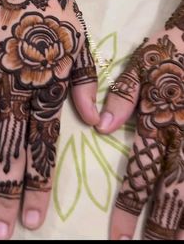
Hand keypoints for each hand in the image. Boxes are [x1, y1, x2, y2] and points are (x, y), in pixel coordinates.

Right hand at [0, 0, 97, 239]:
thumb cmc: (56, 15)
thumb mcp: (82, 48)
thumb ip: (86, 88)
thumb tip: (97, 125)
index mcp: (49, 91)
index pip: (43, 149)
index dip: (37, 186)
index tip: (33, 221)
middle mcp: (19, 92)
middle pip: (13, 152)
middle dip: (6, 196)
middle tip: (0, 235)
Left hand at [97, 0, 183, 239]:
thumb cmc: (166, 52)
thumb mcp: (138, 67)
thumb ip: (122, 97)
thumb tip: (101, 127)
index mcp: (157, 122)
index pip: (141, 172)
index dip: (129, 207)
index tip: (118, 236)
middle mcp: (181, 135)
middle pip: (171, 190)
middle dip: (160, 227)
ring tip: (176, 243)